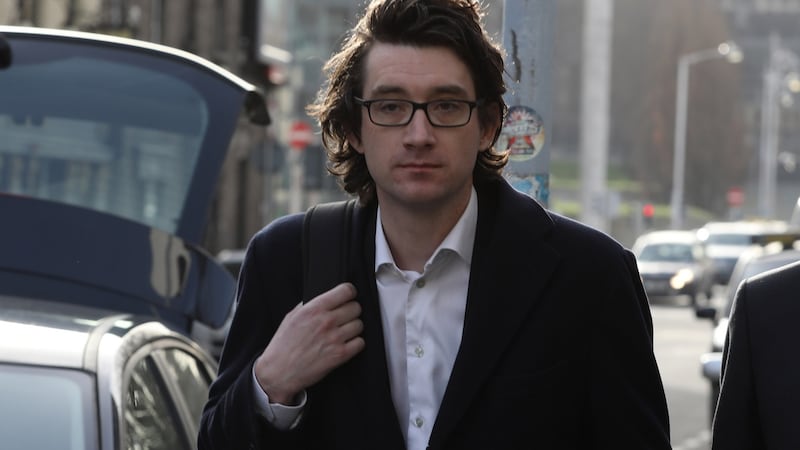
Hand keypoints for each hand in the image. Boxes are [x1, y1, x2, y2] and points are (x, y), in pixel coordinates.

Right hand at [254, 282, 364, 403]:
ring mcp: (334, 338)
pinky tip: (346, 344)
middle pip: (356, 307)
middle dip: (351, 311)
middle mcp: (326, 321)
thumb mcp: (292, 316)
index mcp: (314, 309)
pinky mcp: (340, 355)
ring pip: (360, 324)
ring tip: (344, 332)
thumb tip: (326, 297)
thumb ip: (310, 305)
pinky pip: (360, 343)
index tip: (348, 296)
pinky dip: (356, 343)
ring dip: (354, 328)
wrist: (279, 371)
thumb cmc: (283, 345)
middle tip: (345, 317)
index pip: (345, 291)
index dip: (349, 293)